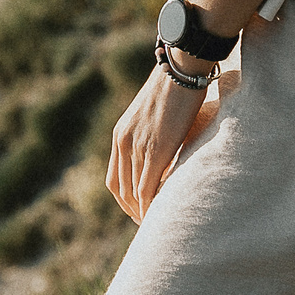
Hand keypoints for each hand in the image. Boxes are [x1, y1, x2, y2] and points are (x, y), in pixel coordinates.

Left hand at [105, 66, 216, 223]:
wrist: (179, 70)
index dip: (124, 199)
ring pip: (133, 191)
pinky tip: (160, 213)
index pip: (115, 178)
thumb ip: (150, 136)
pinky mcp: (156, 148)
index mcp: (121, 134)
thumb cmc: (173, 89)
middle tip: (148, 225)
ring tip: (155, 225)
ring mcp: (138, 146)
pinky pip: (147, 186)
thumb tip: (163, 153)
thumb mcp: (153, 116)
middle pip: (120, 189)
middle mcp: (123, 142)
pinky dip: (151, 204)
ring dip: (143, 211)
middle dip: (132, 210)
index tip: (138, 211)